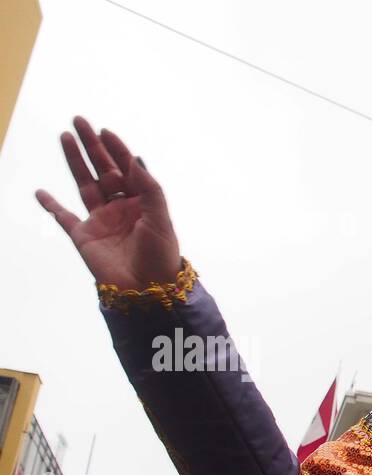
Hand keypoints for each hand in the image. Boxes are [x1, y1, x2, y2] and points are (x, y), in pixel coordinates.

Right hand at [36, 117, 180, 288]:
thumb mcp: (160, 218)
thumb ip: (149, 188)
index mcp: (141, 203)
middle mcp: (120, 209)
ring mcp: (100, 221)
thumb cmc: (161, 255)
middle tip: (79, 121)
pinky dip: (51, 205)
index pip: (126, 169)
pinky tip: (41, 192)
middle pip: (103, 170)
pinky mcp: (84, 236)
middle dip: (92, 146)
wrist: (148, 289)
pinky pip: (63, 217)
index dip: (116, 149)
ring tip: (64, 137)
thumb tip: (135, 158)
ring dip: (75, 161)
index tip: (105, 131)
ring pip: (84, 184)